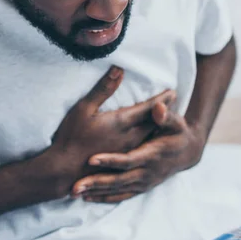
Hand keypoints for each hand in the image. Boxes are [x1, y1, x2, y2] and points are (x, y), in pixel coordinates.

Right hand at [45, 66, 176, 196]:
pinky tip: (152, 142)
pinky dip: (151, 142)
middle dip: (165, 112)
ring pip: (151, 138)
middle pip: (154, 123)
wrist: (65, 169)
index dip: (161, 100)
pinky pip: (143, 149)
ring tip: (167, 121)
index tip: (173, 92)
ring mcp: (128, 152)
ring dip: (160, 128)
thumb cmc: (72, 136)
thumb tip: (119, 69)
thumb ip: (103, 89)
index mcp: (122, 122)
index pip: (148, 108)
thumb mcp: (84, 108)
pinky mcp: (123, 163)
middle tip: (175, 104)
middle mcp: (130, 138)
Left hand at [71, 102, 205, 202]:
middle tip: (75, 185)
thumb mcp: (176, 122)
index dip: (111, 160)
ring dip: (96, 192)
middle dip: (97, 182)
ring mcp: (145, 182)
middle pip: (119, 179)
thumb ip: (165, 115)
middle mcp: (148, 172)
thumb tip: (158, 107)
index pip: (129, 160)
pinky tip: (87, 197)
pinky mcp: (141, 187)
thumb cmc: (178, 132)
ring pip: (117, 190)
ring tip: (74, 192)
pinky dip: (105, 197)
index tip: (91, 159)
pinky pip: (121, 195)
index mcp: (153, 155)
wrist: (188, 152)